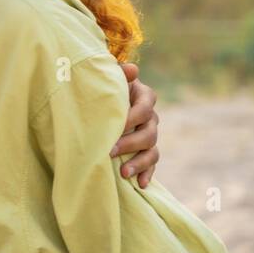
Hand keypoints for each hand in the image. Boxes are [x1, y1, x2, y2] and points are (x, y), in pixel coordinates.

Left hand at [112, 61, 158, 187]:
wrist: (100, 99)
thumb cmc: (103, 86)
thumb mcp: (109, 78)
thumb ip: (119, 74)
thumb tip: (132, 68)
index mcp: (144, 96)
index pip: (145, 107)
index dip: (132, 118)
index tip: (115, 126)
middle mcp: (150, 116)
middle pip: (149, 132)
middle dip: (131, 143)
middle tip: (110, 152)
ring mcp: (150, 134)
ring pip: (152, 150)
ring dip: (139, 162)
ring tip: (124, 173)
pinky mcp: (146, 149)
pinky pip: (152, 163)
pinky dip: (147, 174)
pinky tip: (139, 184)